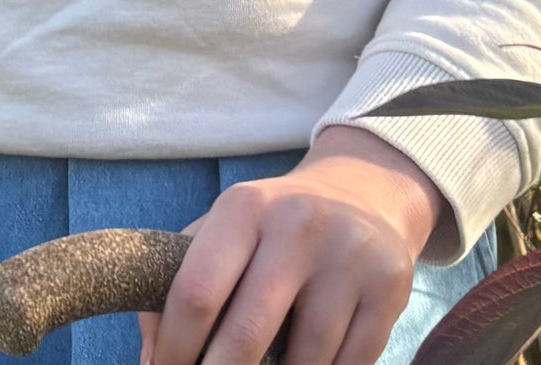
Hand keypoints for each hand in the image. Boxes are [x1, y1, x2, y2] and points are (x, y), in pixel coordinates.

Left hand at [137, 125, 445, 364]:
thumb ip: (176, 283)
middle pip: (246, 335)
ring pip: (302, 362)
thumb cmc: (272, 226)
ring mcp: (348, 256)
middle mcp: (297, 224)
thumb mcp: (222, 232)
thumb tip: (151, 359)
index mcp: (244, 207)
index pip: (196, 292)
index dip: (175, 349)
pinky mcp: (389, 287)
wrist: (363, 193)